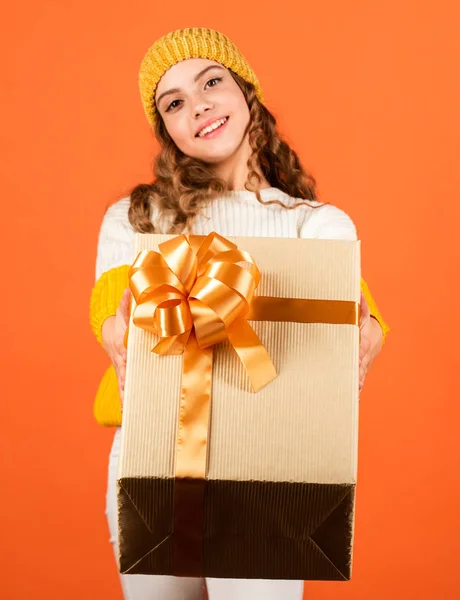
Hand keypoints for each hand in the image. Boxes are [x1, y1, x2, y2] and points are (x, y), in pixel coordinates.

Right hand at [101, 289, 130, 405]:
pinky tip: (128, 414)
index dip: (126, 359)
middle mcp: (121, 361)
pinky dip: (126, 401)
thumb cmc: (121, 324)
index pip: (124, 354)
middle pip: (123, 373)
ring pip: (123, 385)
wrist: (110, 334)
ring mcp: (121, 370)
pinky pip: (125, 390)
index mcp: (122, 347)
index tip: (127, 364)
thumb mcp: (122, 313)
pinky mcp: (124, 377)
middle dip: (125, 384)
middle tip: (128, 394)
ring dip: (125, 397)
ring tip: (128, 411)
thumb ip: (126, 303)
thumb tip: (129, 288)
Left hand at [359, 292, 382, 391]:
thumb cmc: (363, 325)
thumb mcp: (362, 314)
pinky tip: (353, 401)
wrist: (374, 338)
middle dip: (357, 372)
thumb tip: (357, 290)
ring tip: (353, 393)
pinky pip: (358, 381)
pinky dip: (356, 390)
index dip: (360, 351)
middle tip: (354, 380)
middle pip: (360, 364)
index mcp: (363, 341)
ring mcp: (363, 365)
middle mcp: (364, 355)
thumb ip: (359, 304)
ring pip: (359, 375)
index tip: (357, 356)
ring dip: (357, 384)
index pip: (361, 347)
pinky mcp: (359, 372)